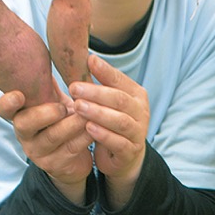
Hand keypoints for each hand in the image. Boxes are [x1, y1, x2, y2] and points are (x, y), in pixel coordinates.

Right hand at [0, 83, 92, 202]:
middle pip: (25, 124)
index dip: (8, 102)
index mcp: (20, 113)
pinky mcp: (54, 165)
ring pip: (51, 137)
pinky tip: (94, 127)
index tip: (19, 94)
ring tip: (86, 113)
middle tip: (64, 106)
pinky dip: (83, 137)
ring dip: (71, 124)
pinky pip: (70, 149)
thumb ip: (48, 81)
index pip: (4, 108)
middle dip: (45, 114)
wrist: (73, 155)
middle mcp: (24, 133)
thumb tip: (53, 45)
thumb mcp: (53, 99)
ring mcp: (37, 151)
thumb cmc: (62, 118)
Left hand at [69, 55, 149, 206]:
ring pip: (120, 121)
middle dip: (96, 93)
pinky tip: (89, 128)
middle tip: (73, 87)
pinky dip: (103, 134)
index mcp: (136, 95)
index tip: (88, 60)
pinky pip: (118, 142)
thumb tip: (87, 58)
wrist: (125, 157)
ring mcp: (138, 132)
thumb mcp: (109, 102)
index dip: (105, 71)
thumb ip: (101, 83)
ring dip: (98, 113)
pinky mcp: (130, 151)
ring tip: (78, 106)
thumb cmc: (112, 123)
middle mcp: (141, 112)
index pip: (120, 80)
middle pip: (119, 99)